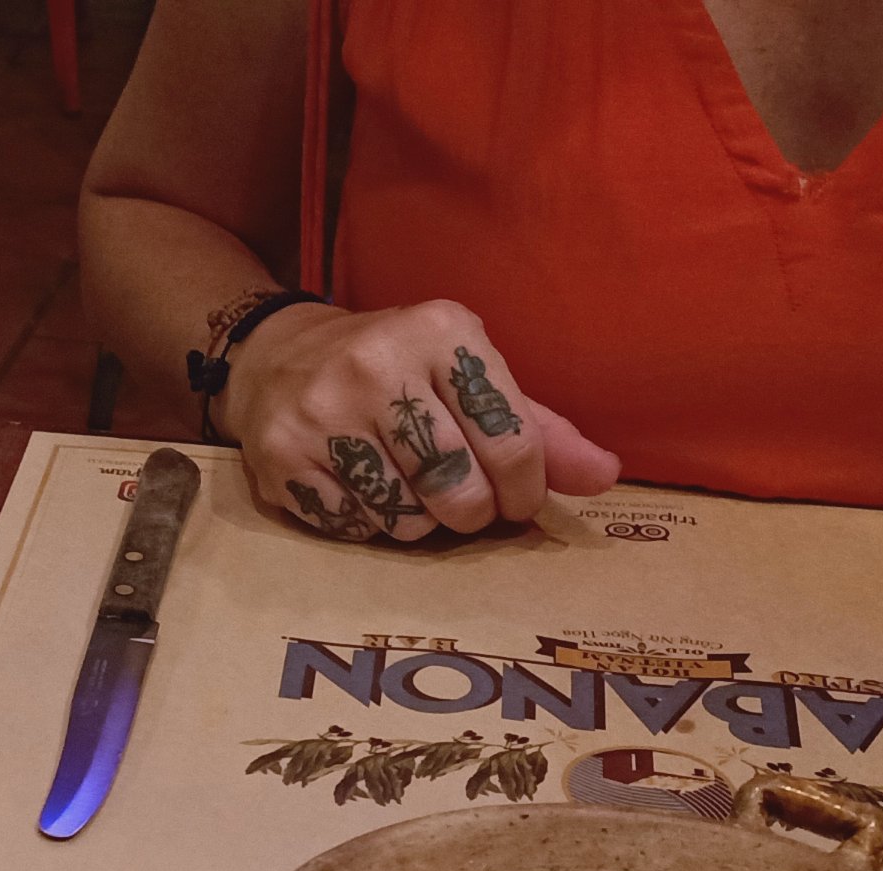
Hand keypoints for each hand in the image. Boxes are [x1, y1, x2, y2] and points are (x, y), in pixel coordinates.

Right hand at [217, 300, 619, 538]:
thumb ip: (538, 429)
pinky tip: (360, 489)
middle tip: (460, 502)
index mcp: (441, 332)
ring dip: (417, 522)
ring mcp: (324, 412)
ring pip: (405, 519)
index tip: (516, 499)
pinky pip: (353, 527)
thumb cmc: (395, 373)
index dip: (524, 490)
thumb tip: (605, 476)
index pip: (512, 441)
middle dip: (471, 513)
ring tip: (404, 488)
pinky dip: (367, 525)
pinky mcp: (282, 456)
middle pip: (459, 489)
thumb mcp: (466, 377)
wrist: (277, 358)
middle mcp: (378, 364)